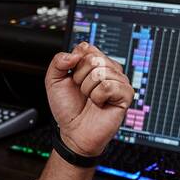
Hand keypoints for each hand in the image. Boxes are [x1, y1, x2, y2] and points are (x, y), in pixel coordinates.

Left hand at [43, 42, 132, 156]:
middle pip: (93, 59)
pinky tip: (100, 104)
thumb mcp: (53, 80)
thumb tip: (75, 54)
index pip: (86, 48)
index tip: (73, 79)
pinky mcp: (126, 94)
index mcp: (95, 62)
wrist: (73, 131)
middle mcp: (109, 69)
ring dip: (88, 89)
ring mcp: (119, 81)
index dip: (74, 64)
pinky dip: (98, 97)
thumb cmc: (67, 108)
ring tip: (90, 98)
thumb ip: (58, 61)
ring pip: (101, 72)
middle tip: (82, 91)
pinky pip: (109, 86)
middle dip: (80, 78)